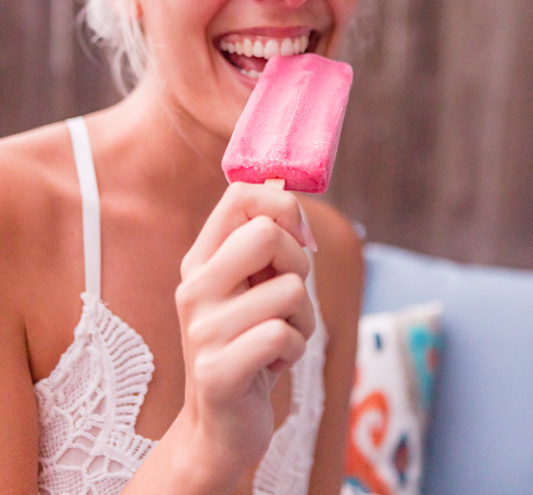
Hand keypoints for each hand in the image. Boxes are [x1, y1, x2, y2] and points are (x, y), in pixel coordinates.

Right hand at [176, 182, 315, 473]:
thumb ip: (262, 245)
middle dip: (299, 263)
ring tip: (279, 337)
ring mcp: (203, 329)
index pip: (239, 196)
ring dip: (303, 319)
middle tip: (288, 297)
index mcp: (201, 260)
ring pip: (290, 289)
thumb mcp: (249, 288)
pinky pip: (285, 334)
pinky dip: (296, 349)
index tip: (297, 237)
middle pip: (267, 233)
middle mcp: (195, 287)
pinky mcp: (219, 369)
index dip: (283, 206)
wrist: (218, 427)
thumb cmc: (247, 345)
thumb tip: (288, 195)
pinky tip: (273, 363)